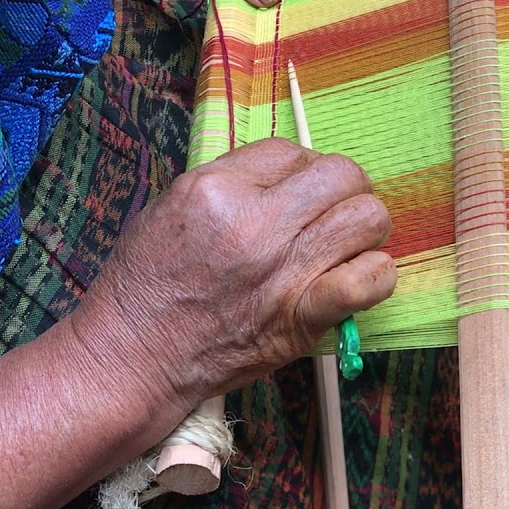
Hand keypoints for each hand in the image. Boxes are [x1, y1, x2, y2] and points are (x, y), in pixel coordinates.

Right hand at [70, 138, 395, 415]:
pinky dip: (375, 275)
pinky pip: (368, 280)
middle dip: (345, 189)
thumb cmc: (146, 284)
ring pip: (366, 217)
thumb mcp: (170, 207)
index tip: (299, 193)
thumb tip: (286, 174)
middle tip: (332, 214)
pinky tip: (359, 278)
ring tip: (347, 244)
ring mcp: (281, 270)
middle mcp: (254, 223)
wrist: (133, 356)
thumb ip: (229, 184)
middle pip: (341, 174)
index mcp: (217, 188)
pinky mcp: (300, 317)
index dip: (303, 168)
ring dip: (365, 228)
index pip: (291, 151)